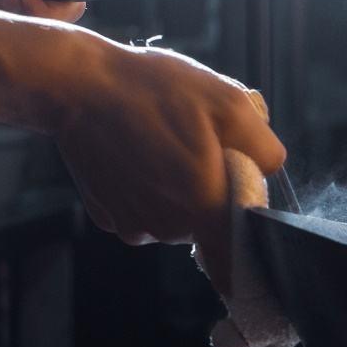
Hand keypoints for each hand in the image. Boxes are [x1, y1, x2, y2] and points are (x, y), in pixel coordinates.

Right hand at [51, 39, 286, 276]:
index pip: (239, 259)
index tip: (245, 217)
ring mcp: (134, 225)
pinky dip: (148, 188)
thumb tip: (268, 173)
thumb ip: (265, 150)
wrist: (78, 86)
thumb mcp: (231, 104)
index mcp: (205, 207)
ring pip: (178, 216)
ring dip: (180, 188)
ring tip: (163, 141)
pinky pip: (144, 210)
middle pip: (211, 223)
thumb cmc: (156, 91)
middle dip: (214, 189)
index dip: (248, 242)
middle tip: (200, 143)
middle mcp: (170, 228)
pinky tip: (138, 153)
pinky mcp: (109, 216)